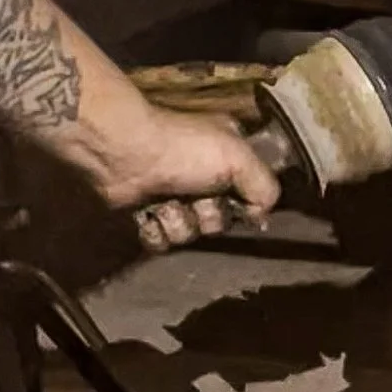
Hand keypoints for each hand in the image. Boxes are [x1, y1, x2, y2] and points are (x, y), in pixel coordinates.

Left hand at [104, 103, 281, 250]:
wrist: (125, 154)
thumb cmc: (184, 149)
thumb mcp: (239, 158)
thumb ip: (265, 188)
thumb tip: (263, 216)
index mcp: (226, 158)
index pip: (250, 196)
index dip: (245, 206)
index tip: (238, 204)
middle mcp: (202, 177)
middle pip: (220, 221)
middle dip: (209, 215)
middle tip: (196, 198)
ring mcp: (173, 196)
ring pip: (190, 235)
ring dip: (179, 222)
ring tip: (166, 202)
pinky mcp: (147, 213)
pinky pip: (162, 242)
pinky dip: (156, 230)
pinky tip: (149, 213)